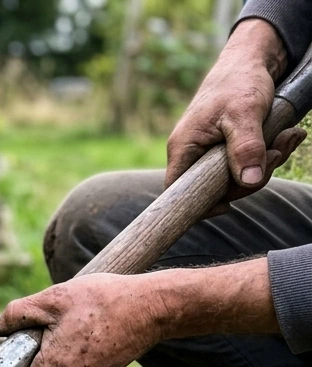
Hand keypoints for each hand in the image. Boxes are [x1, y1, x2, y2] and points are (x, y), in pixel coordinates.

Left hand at [0, 274, 166, 366]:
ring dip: (56, 350)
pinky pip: (77, 366)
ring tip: (73, 321)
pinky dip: (74, 350)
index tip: (6, 362)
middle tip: (47, 324)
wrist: (154, 306)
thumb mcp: (51, 299)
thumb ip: (17, 315)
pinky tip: (88, 326)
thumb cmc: (102, 300)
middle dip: (34, 355)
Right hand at [166, 19, 304, 214]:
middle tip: (277, 154)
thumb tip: (249, 181)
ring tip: (288, 137)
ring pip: (235, 177)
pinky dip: (270, 155)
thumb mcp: (245, 113)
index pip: (178, 191)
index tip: (228, 205)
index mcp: (184, 148)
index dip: (198, 205)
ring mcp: (210, 153)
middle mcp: (192, 154)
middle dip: (250, 178)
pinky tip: (287, 136)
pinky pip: (246, 164)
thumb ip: (246, 147)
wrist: (250, 60)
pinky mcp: (227, 149)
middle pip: (214, 189)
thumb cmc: (238, 81)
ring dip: (267, 163)